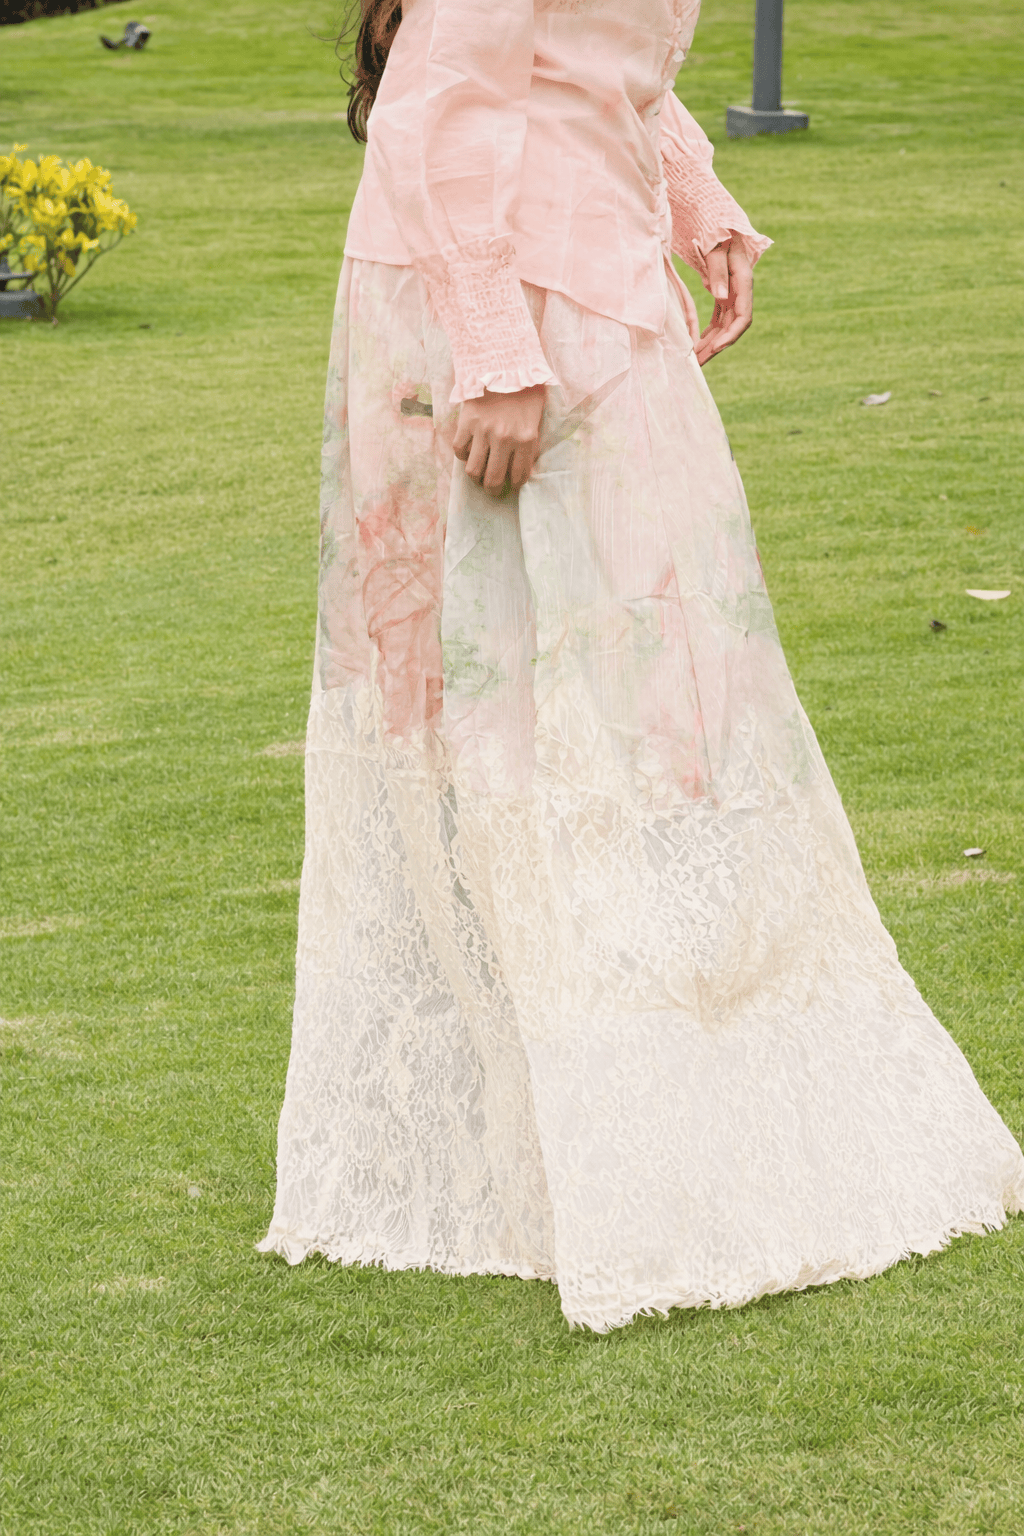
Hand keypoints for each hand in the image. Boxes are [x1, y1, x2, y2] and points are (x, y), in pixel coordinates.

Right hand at [453, 385, 545, 495]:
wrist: (504, 365)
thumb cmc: (525, 392)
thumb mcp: (535, 419)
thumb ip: (529, 444)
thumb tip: (522, 468)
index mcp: (525, 439)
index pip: (519, 476)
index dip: (515, 484)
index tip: (511, 484)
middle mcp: (504, 439)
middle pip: (493, 479)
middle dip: (493, 490)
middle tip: (493, 489)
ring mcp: (483, 431)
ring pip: (473, 470)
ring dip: (476, 478)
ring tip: (479, 476)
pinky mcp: (466, 422)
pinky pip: (459, 450)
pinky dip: (464, 455)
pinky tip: (470, 452)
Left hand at [695, 240, 752, 365]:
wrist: (718, 220)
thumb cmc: (717, 229)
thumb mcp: (716, 246)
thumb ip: (717, 269)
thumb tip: (720, 296)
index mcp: (743, 281)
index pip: (743, 316)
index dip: (731, 335)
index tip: (715, 349)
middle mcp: (740, 291)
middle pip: (732, 327)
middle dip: (716, 347)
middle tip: (697, 363)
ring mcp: (733, 293)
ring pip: (724, 326)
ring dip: (711, 343)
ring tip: (695, 359)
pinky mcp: (724, 294)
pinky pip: (718, 318)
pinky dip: (709, 332)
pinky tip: (698, 344)